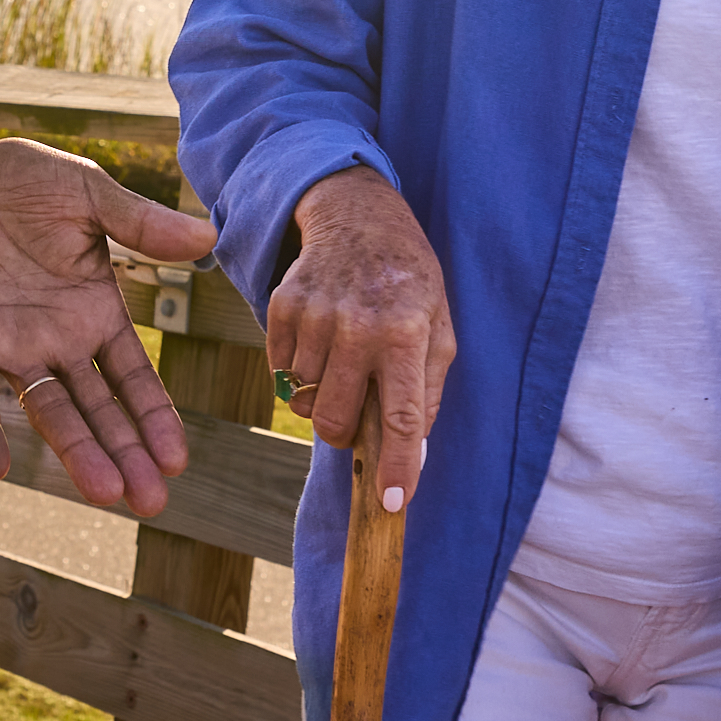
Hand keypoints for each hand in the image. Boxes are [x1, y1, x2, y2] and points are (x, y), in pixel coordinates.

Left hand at [0, 134, 219, 517]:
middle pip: (98, 408)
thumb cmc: (19, 184)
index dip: (153, 418)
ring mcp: (11, 345)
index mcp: (95, 311)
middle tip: (149, 502)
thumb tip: (207, 238)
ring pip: (49, 408)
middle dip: (123, 453)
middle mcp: (58, 340)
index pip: (132, 376)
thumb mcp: (86, 195)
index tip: (176, 461)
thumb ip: (138, 223)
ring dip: (73, 450)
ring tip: (102, 493)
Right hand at [261, 171, 451, 506]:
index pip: (402, 418)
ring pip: (304, 398)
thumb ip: (429, 389)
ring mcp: (315, 316)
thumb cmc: (408, 280)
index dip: (397, 467)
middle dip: (345, 433)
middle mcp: (358, 328)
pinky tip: (320, 340)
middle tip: (357, 412)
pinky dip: (298, 370)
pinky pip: (280, 370)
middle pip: (336, 421)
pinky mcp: (282, 307)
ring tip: (343, 358)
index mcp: (405, 335)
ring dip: (322, 393)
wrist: (358, 216)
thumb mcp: (440, 326)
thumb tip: (412, 449)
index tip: (393, 503)